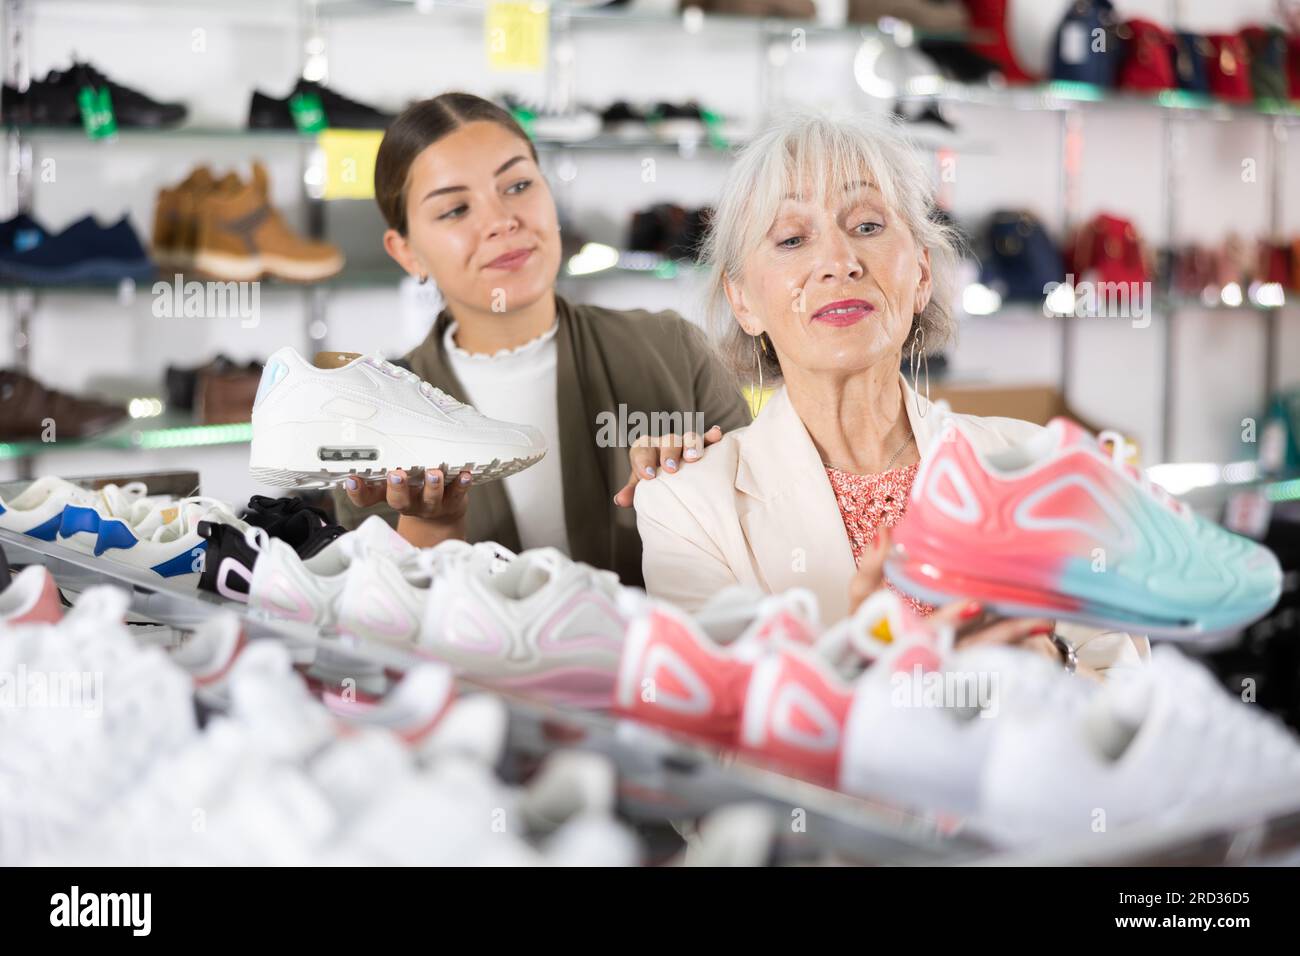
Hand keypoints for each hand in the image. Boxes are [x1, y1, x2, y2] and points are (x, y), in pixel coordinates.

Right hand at [344, 467, 470, 546]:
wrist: (441, 516)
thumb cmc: (415, 490)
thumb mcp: (395, 484)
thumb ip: (385, 469)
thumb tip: (372, 443)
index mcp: (390, 495)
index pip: (367, 498)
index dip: (358, 492)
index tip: (352, 480)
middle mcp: (408, 503)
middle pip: (399, 501)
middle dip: (397, 489)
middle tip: (396, 475)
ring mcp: (430, 506)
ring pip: (430, 499)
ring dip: (431, 487)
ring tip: (433, 473)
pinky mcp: (452, 503)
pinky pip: (457, 495)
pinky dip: (461, 485)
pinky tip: (464, 475)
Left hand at [613, 425, 723, 507]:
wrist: (669, 477)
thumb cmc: (654, 481)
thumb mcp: (641, 486)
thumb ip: (632, 491)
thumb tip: (620, 500)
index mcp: (646, 450)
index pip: (642, 450)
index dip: (643, 461)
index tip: (648, 476)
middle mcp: (665, 443)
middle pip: (667, 442)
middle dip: (669, 453)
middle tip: (671, 468)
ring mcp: (684, 444)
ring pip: (688, 438)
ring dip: (692, 445)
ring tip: (694, 457)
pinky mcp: (702, 446)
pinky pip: (707, 439)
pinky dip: (712, 436)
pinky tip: (717, 435)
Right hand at [848, 526, 1061, 661]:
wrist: (876, 670)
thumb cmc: (871, 630)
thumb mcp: (863, 599)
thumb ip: (872, 565)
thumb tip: (885, 528)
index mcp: (900, 640)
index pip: (927, 632)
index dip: (951, 620)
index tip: (977, 604)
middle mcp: (929, 660)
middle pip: (969, 649)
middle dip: (1004, 634)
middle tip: (1037, 616)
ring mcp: (950, 672)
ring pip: (987, 657)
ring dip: (1018, 640)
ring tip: (1046, 620)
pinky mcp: (966, 676)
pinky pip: (995, 663)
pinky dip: (1018, 648)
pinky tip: (1040, 630)